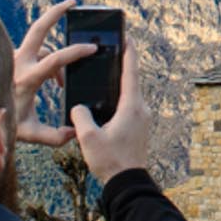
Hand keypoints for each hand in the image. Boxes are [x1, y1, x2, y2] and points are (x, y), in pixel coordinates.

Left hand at [10, 0, 88, 151]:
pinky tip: (54, 80)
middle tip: (72, 2)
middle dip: (56, 13)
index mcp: (25, 78)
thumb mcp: (30, 133)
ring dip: (57, 57)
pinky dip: (48, 60)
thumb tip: (74, 133)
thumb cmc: (5, 123)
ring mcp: (14, 57)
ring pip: (41, 45)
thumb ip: (54, 137)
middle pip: (38, 28)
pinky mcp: (12, 58)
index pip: (54, 59)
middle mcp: (18, 62)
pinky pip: (36, 52)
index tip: (92, 49)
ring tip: (62, 84)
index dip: (75, 52)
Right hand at [69, 34, 151, 184]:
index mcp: (131, 106)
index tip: (127, 37)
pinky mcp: (139, 128)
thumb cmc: (111, 161)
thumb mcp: (88, 137)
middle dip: (122, 65)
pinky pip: (130, 106)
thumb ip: (80, 116)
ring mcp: (142, 119)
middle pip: (132, 80)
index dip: (128, 53)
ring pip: (131, 94)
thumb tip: (78, 107)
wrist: (128, 183)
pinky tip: (107, 100)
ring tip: (107, 73)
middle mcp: (140, 109)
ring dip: (121, 83)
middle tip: (112, 50)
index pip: (130, 72)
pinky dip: (120, 97)